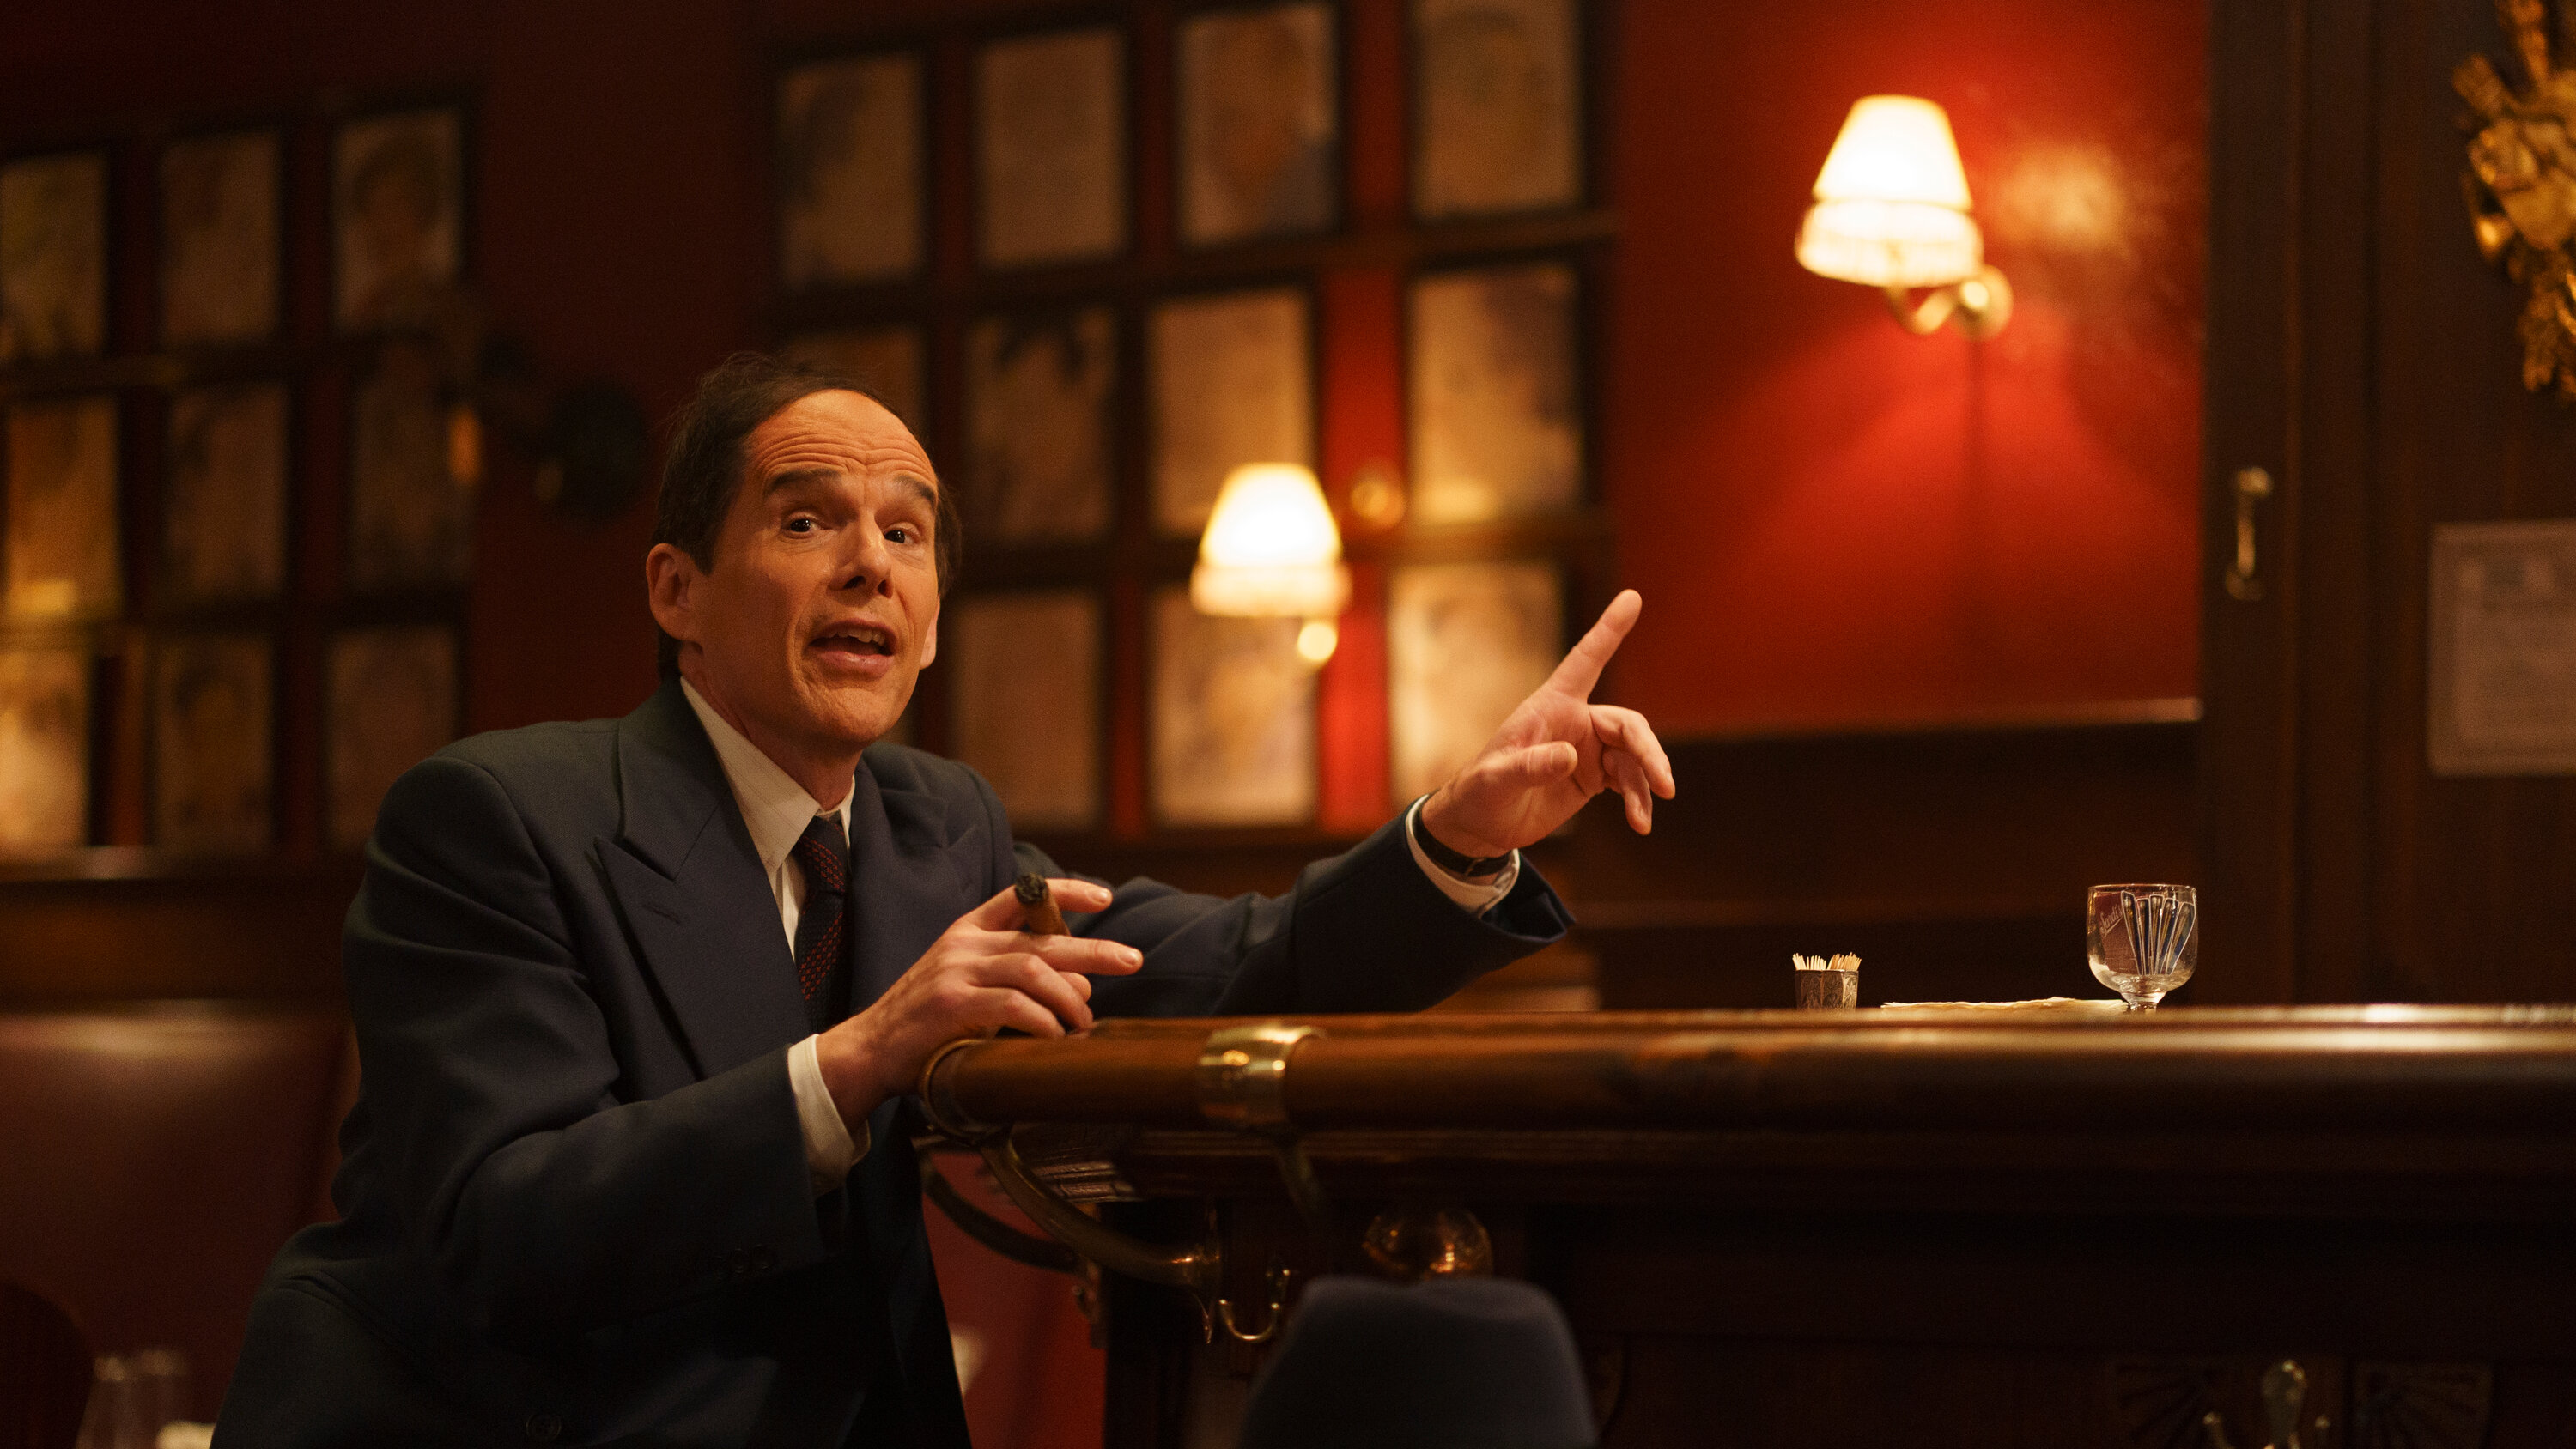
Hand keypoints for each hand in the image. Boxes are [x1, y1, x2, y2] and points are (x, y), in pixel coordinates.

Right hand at [814, 878, 1140, 1124]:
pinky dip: (1042, 1020)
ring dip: (1070, 996)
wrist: (870, 1050)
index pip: (1023, 895)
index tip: (1105, 899)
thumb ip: (1022, 980)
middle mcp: (964, 942)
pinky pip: (1012, 1005)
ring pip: (1032, 969)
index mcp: (969, 929)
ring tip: (1086, 1022)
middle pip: (1042, 937)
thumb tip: (1084, 988)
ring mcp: (956, 970)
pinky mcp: (950, 1003)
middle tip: (1132, 960)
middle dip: (1093, 950)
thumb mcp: (973, 986)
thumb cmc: (929, 1023)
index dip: (1067, 893)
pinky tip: (1056, 1035)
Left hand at [1418, 589, 1675, 858]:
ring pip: (1633, 756)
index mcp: (1550, 706)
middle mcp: (1574, 721)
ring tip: (1644, 820)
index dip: (1609, 630)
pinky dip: (1637, 798)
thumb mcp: (1496, 779)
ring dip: (1645, 783)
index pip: (1585, 661)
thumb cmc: (1480, 792)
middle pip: (1628, 724)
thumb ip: (1529, 766)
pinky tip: (1639, 821)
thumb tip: (1571, 756)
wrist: (1480, 825)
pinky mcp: (1592, 776)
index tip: (1632, 597)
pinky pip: (1628, 780)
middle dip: (1648, 752)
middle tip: (1663, 784)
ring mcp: (1587, 749)